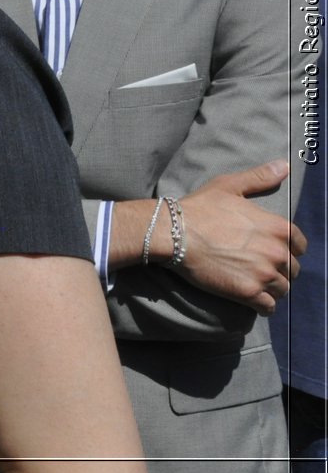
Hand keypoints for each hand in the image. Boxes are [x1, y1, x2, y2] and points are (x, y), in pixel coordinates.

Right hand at [172, 160, 305, 314]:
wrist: (172, 233)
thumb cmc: (199, 208)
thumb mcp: (229, 186)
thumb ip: (259, 178)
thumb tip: (284, 165)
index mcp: (276, 227)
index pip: (300, 245)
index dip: (290, 248)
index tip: (275, 251)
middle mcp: (276, 252)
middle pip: (292, 270)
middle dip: (281, 270)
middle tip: (262, 268)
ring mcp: (264, 274)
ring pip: (283, 289)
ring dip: (272, 288)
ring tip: (257, 284)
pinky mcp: (248, 293)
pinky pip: (269, 307)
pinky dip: (263, 305)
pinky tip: (253, 300)